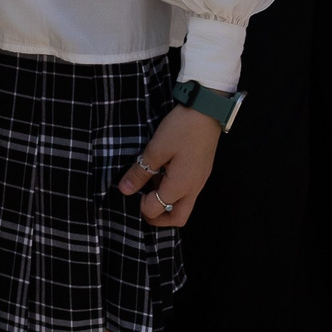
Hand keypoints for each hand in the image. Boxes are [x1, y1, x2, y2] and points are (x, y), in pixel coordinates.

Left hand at [117, 104, 220, 227]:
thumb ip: (140, 172)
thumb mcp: (156, 149)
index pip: (157, 209)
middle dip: (158, 218)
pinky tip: (162, 174)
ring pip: (183, 206)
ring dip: (166, 204)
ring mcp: (199, 182)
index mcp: (180, 186)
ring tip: (149, 187)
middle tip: (142, 206)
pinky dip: (173, 192)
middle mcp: (193, 189)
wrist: (207, 112)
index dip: (141, 205)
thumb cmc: (180, 130)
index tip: (131, 190)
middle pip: (177, 219)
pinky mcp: (201, 173)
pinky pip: (187, 192)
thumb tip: (124, 190)